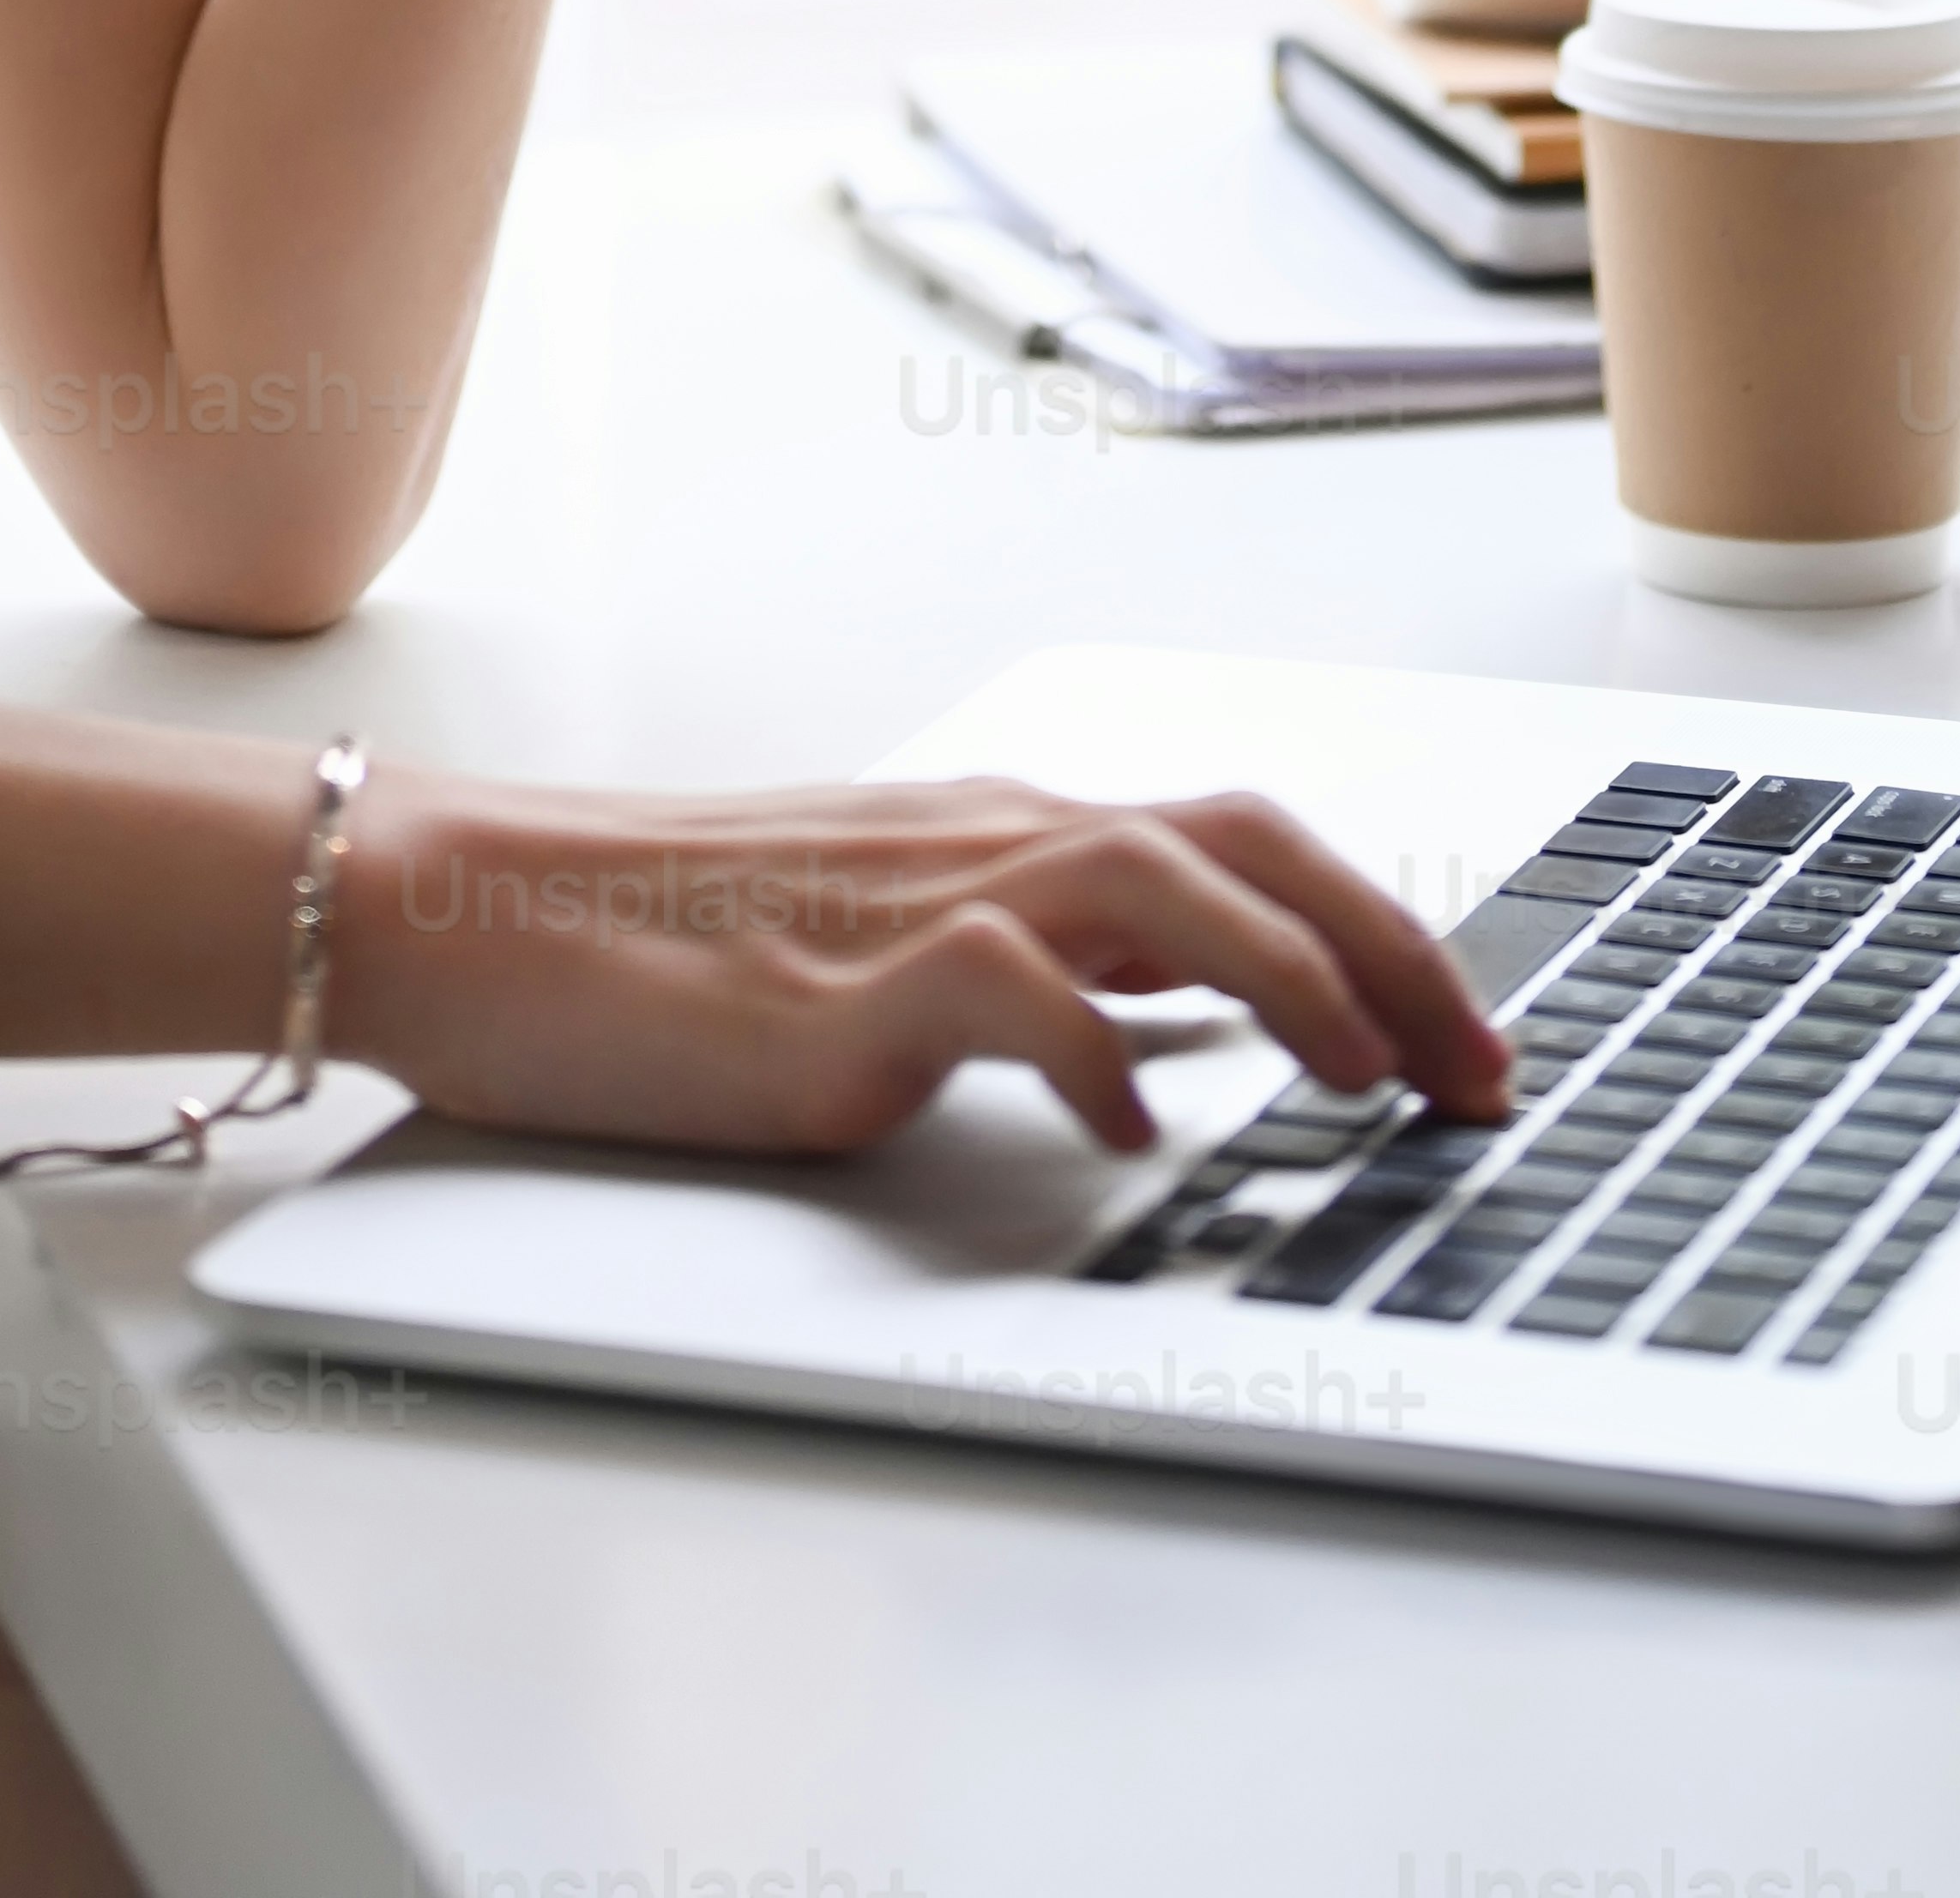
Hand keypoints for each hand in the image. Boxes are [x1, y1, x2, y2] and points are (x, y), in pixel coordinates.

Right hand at [333, 765, 1514, 1158]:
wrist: (475, 904)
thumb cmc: (666, 936)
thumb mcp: (888, 939)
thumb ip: (1037, 965)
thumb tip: (1183, 1027)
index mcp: (1002, 828)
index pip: (1242, 838)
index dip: (1381, 925)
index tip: (1474, 1036)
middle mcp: (983, 839)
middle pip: (1240, 842)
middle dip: (1391, 950)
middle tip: (1484, 1077)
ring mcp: (909, 904)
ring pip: (1151, 877)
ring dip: (1285, 975)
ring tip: (1360, 1084)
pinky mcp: (830, 991)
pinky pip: (996, 988)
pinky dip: (1087, 1049)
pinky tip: (1133, 1131)